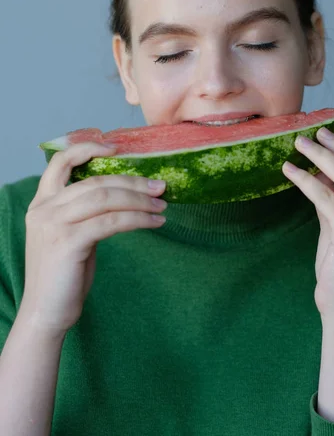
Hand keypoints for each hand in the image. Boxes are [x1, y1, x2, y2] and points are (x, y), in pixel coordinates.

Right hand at [20, 142, 166, 336]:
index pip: (60, 162)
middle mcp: (44, 208)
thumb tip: (126, 194)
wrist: (45, 313)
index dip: (88, 148)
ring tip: (163, 205)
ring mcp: (54, 224)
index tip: (117, 148)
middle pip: (96, 182)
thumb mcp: (72, 234)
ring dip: (140, 200)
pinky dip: (138, 219)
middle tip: (161, 186)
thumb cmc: (63, 274)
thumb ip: (87, 212)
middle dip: (133, 181)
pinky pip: (111, 222)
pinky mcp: (67, 242)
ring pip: (106, 199)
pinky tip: (155, 222)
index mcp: (43, 202)